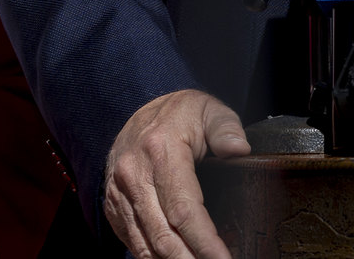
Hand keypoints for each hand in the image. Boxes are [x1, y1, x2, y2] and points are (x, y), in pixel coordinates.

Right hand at [103, 89, 249, 258]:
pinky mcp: (113, 206)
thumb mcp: (210, 109)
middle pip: (163, 234)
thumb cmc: (179, 113)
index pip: (184, 208)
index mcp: (161, 152)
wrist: (137, 113)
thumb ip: (227, 128)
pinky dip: (152, 257)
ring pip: (145, 243)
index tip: (223, 257)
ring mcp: (119, 194)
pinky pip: (132, 240)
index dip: (205, 239)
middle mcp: (134, 176)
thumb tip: (240, 150)